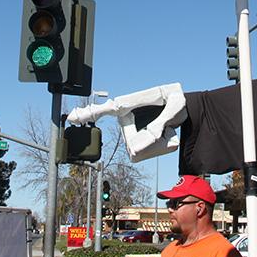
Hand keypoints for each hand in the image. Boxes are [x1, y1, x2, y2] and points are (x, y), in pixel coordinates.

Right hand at [67, 83, 186, 161]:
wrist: (184, 107)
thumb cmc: (177, 101)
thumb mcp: (174, 110)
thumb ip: (159, 126)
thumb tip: (137, 149)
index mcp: (128, 103)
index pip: (105, 109)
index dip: (88, 113)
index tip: (71, 118)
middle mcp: (124, 117)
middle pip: (134, 144)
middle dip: (154, 143)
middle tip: (169, 129)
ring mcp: (129, 130)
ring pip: (139, 152)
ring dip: (159, 145)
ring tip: (168, 130)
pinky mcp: (135, 139)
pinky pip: (142, 154)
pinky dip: (160, 147)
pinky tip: (167, 135)